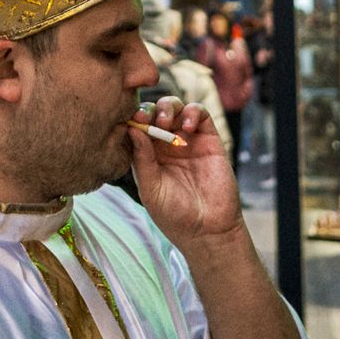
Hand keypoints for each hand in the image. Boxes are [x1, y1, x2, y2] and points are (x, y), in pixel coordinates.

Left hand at [128, 97, 243, 253]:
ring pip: (175, 108)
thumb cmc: (174, 215)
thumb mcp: (151, 189)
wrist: (208, 230)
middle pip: (154, 112)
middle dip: (148, 110)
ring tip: (166, 123)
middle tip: (146, 118)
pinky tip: (186, 126)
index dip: (132, 119)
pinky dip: (192, 112)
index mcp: (147, 155)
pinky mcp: (209, 140)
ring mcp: (187, 140)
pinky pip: (200, 115)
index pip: (136, 127)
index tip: (130, 120)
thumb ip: (141, 160)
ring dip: (168, 108)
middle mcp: (166, 145)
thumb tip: (132, 129)